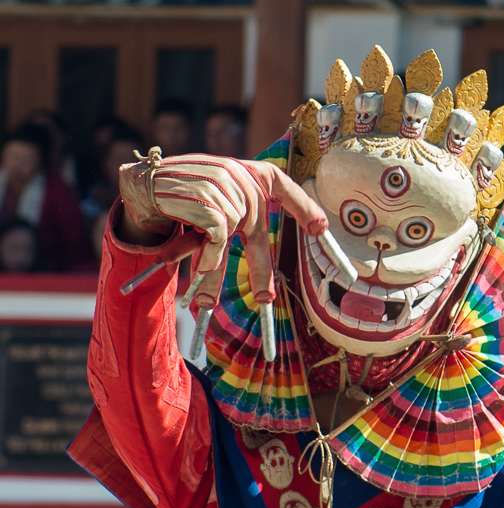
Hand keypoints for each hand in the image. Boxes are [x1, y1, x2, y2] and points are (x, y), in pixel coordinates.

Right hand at [118, 149, 326, 307]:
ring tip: (199, 275)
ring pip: (232, 239)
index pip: (284, 186)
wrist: (144, 184)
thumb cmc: (183, 195)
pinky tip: (185, 248)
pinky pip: (219, 240)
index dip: (304, 206)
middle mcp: (241, 178)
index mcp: (248, 173)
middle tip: (266, 300)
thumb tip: (262, 255)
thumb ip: (243, 215)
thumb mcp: (217, 199)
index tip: (321, 228)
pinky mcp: (212, 203)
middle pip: (259, 232)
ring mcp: (226, 188)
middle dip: (261, 272)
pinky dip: (206, 253)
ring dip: (212, 263)